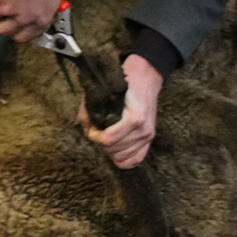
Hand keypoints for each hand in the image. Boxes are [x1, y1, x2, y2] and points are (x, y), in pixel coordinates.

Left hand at [78, 54, 162, 168]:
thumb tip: (86, 126)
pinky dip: (124, 160)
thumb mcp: (105, 89)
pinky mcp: (150, 137)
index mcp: (134, 116)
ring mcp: (148, 134)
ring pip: (123, 157)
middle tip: (97, 131)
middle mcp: (143, 129)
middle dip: (101, 142)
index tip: (91, 129)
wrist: (147, 75)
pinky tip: (115, 153)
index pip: (108, 139)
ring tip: (106, 138)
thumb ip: (90, 107)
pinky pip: (136, 159)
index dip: (95, 136)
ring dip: (111, 150)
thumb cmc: (126, 79)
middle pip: (114, 150)